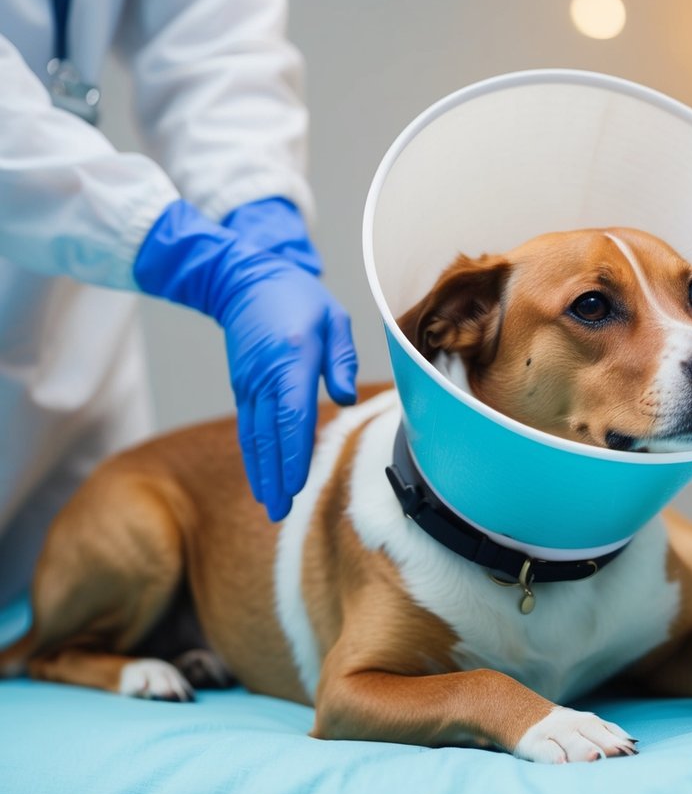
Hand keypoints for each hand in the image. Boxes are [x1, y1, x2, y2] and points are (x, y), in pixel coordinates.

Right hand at [134, 200, 357, 520]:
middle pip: (269, 436)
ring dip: (261, 473)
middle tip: (280, 512)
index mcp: (291, 361)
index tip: (295, 484)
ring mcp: (249, 385)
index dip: (293, 453)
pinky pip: (247, 428)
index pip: (291, 415)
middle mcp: (264, 378)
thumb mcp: (332, 318)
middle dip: (275, 476)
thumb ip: (341, 359)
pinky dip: (252, 456)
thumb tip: (346, 396)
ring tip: (270, 506)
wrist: (246, 281)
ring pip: (254, 437)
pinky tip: (259, 478)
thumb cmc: (300, 299)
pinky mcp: (242, 388)